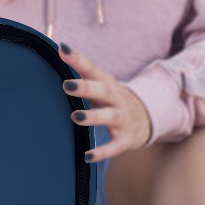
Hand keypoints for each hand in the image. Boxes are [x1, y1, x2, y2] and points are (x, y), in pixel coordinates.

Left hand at [58, 42, 152, 162]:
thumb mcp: (100, 83)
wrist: (146, 118)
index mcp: (107, 83)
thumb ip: (81, 68)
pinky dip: (102, 152)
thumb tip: (58, 49)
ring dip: (93, 117)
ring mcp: (123, 119)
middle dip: (86, 87)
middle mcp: (116, 99)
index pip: (91, 68)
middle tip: (66, 85)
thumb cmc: (111, 98)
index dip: (77, 58)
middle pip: (103, 91)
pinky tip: (87, 156)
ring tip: (76, 117)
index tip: (62, 49)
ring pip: (110, 117)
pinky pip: (114, 147)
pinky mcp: (126, 139)